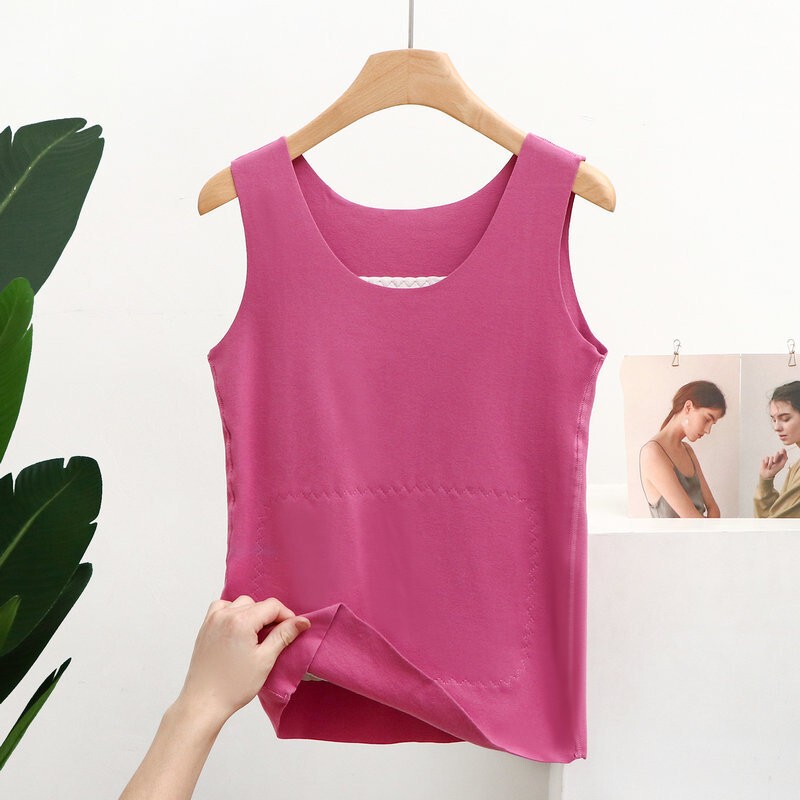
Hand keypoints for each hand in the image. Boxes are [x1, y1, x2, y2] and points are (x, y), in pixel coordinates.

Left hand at [176, 595, 310, 725]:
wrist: (204, 702)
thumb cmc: (233, 686)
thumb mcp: (265, 660)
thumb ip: (284, 635)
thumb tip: (302, 621)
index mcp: (241, 621)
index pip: (272, 606)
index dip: (287, 616)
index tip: (293, 630)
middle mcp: (225, 615)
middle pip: (258, 604)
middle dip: (271, 617)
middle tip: (275, 637)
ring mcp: (212, 620)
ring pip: (241, 603)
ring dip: (252, 613)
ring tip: (256, 635)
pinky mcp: (205, 627)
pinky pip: (223, 608)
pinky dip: (233, 612)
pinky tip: (238, 629)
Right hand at [759, 448, 787, 479]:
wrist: (767, 474)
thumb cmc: (775, 471)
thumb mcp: (781, 466)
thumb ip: (784, 460)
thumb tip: (786, 454)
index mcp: (781, 460)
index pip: (783, 453)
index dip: (783, 451)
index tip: (782, 450)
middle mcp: (776, 458)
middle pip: (777, 453)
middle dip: (776, 456)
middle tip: (775, 461)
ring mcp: (770, 459)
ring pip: (771, 456)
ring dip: (770, 462)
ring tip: (770, 466)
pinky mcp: (765, 459)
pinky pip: (766, 458)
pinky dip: (766, 462)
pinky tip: (766, 465)